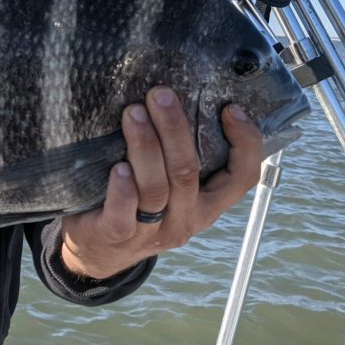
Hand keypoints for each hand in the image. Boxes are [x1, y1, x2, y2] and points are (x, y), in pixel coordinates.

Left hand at [60, 86, 263, 279]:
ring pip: (156, 189)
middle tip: (159, 94)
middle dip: (174, 128)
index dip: (246, 144)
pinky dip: (122, 190)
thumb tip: (179, 98)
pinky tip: (118, 166)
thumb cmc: (138, 203)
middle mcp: (186, 219)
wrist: (99, 251)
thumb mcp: (170, 184)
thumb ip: (180, 154)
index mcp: (208, 204)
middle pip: (187, 173)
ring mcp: (152, 232)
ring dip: (145, 147)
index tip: (231, 108)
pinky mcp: (117, 236)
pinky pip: (124, 215)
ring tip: (133, 113)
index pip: (243, 177)